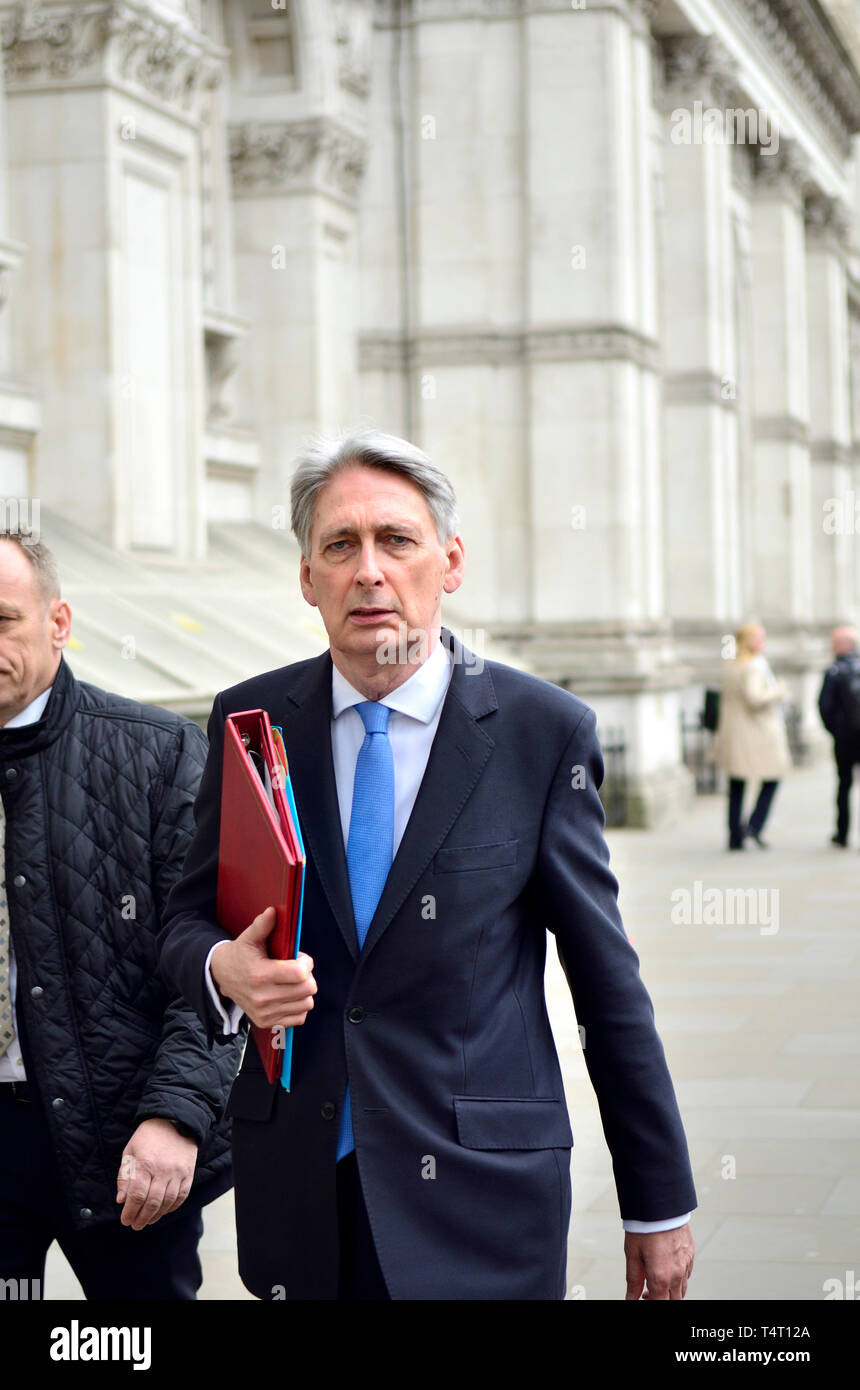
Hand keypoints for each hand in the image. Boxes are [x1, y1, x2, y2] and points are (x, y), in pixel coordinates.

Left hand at [116, 1118, 198, 1229]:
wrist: (174, 1120)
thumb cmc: (147, 1137)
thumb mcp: (130, 1152)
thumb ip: (125, 1176)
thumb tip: (121, 1200)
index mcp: (145, 1163)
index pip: (137, 1195)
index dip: (130, 1211)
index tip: (125, 1220)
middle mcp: (163, 1170)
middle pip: (152, 1202)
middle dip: (141, 1218)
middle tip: (135, 1225)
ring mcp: (178, 1172)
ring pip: (167, 1202)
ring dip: (156, 1215)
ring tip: (147, 1221)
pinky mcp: (188, 1173)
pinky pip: (182, 1196)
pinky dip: (172, 1207)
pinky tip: (163, 1211)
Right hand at [210, 906, 316, 1029]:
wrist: (221, 978)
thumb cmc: (239, 956)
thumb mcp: (248, 938)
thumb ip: (262, 925)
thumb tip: (273, 911)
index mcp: (260, 975)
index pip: (300, 973)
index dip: (306, 963)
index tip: (299, 958)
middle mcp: (262, 997)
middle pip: (307, 989)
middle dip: (307, 976)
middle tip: (297, 969)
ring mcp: (265, 1012)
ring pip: (306, 1004)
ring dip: (304, 991)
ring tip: (291, 982)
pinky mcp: (266, 1022)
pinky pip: (298, 1018)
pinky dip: (298, 1006)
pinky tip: (288, 995)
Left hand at [624, 1223, 694, 1299]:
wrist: (660, 1203)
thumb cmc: (645, 1226)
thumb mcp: (633, 1254)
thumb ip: (633, 1280)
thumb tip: (630, 1298)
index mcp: (661, 1277)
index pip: (659, 1304)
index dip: (650, 1304)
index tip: (642, 1298)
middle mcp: (677, 1273)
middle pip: (674, 1301)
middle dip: (661, 1299)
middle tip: (646, 1292)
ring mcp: (686, 1264)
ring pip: (682, 1290)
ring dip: (670, 1291)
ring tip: (655, 1281)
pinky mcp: (690, 1253)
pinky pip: (687, 1275)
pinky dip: (678, 1279)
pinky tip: (667, 1269)